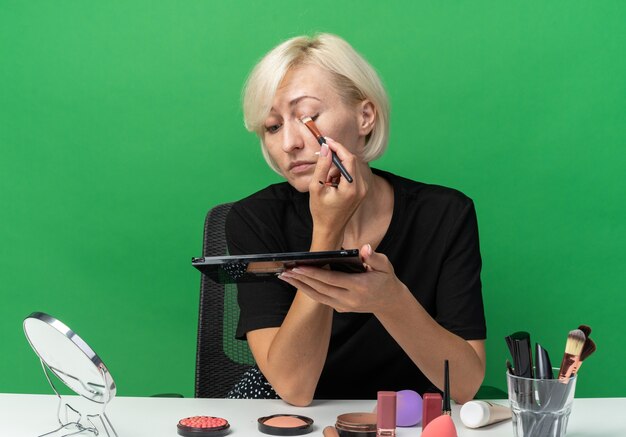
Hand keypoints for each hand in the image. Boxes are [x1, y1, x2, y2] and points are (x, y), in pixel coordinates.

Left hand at [278, 244, 407, 313]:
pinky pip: (321, 300)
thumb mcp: (385, 265)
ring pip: (318, 297)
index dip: (314, 274)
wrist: (389, 301)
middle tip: (285, 270)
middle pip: (321, 289)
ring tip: (285, 277)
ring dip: (300, 286)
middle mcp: (350, 299)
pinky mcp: (341, 309)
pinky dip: (308, 291)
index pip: (332, 280)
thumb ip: (374, 257)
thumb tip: (364, 248)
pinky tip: (297, 283)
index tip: (298, 267)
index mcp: (359, 287)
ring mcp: (344, 306)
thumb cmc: (385, 279)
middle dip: (301, 279)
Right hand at [308, 138, 367, 241]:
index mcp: (350, 188)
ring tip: (327, 181)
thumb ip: (322, 166)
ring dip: (338, 167)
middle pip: (352, 161)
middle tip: (323, 159)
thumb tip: (326, 148)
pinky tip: (333, 184)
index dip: (338, 147)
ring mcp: (363, 190)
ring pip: (352, 167)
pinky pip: (354, 174)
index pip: (348, 159)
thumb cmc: (321, 211)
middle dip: (337, 158)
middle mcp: (361, 188)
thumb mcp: (316, 187)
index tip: (327, 141)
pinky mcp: (362, 191)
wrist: (330, 229)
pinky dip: (342, 173)